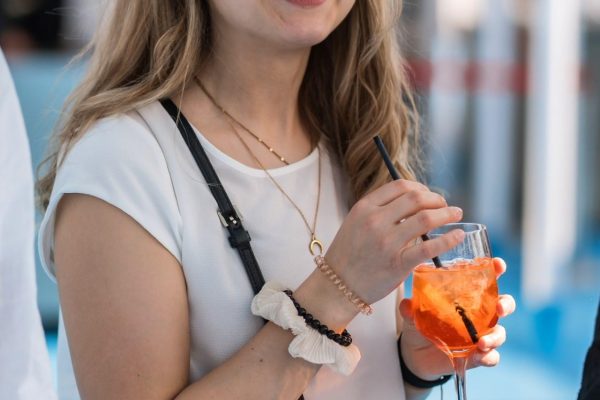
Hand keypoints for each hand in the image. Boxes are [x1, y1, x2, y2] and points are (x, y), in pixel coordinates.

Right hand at [325, 180, 464, 304]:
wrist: (337, 285)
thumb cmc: (349, 254)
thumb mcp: (356, 223)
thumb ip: (380, 211)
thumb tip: (414, 203)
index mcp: (364, 208)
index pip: (400, 186)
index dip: (421, 187)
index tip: (429, 195)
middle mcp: (375, 221)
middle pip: (416, 198)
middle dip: (437, 199)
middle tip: (445, 205)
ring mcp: (386, 242)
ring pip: (426, 218)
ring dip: (446, 214)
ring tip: (456, 214)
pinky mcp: (397, 263)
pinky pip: (429, 247)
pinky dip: (448, 239)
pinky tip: (457, 235)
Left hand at [398, 258, 516, 379]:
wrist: (416, 353)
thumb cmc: (421, 323)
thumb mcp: (414, 313)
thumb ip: (411, 307)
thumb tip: (407, 304)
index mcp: (467, 296)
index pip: (486, 278)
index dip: (496, 269)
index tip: (499, 265)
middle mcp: (479, 313)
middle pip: (503, 304)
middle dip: (505, 304)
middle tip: (499, 308)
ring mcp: (480, 334)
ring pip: (500, 333)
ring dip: (495, 337)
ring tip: (481, 342)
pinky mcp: (477, 355)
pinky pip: (491, 356)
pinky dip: (489, 357)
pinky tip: (481, 356)